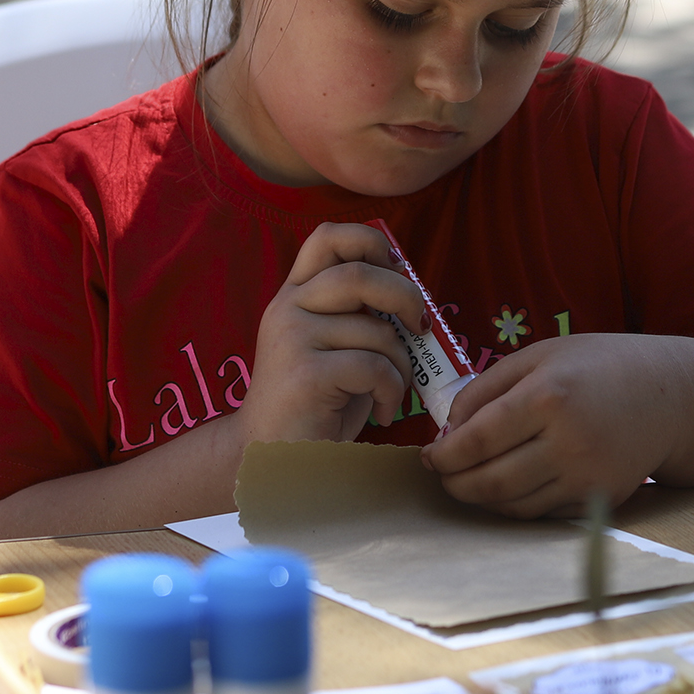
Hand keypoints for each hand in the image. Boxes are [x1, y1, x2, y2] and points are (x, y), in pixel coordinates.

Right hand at [235, 222, 422, 445]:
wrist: (272, 456)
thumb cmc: (316, 402)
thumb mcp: (333, 345)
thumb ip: (357, 313)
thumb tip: (414, 295)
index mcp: (294, 294)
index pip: (328, 237)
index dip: (370, 241)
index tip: (397, 269)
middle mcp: (287, 308)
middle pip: (360, 274)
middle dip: (406, 297)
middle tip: (421, 326)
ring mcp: (292, 340)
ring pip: (376, 331)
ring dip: (402, 364)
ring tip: (391, 390)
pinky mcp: (307, 375)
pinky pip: (375, 367)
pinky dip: (392, 392)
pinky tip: (382, 411)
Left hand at [419, 333, 691, 518]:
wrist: (670, 395)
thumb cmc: (598, 366)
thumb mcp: (541, 355)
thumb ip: (488, 387)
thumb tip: (448, 427)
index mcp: (547, 396)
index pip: (477, 440)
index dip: (444, 455)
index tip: (429, 455)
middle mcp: (568, 441)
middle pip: (490, 481)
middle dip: (455, 483)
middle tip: (442, 474)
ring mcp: (586, 476)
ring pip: (513, 505)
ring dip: (480, 498)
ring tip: (467, 481)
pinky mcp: (599, 498)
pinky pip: (541, 513)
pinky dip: (514, 505)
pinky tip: (505, 485)